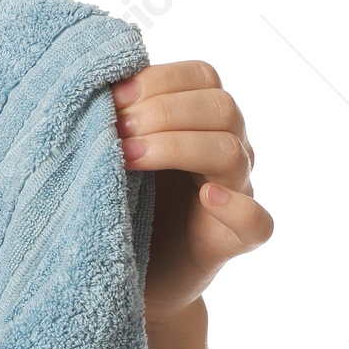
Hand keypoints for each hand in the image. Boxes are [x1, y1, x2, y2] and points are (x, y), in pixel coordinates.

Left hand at [111, 60, 273, 325]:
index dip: (160, 79)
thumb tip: (90, 82)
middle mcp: (228, 148)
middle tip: (115, 129)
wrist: (131, 271)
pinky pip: (258, 221)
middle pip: (221, 108)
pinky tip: (207, 197)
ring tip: (127, 156)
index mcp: (203, 118)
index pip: (202, 76)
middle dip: (163, 111)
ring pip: (232, 153)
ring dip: (178, 147)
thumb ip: (119, 118)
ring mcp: (237, 192)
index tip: (112, 95)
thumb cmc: (123, 200)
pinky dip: (236, 207)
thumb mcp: (117, 152)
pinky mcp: (235, 240)